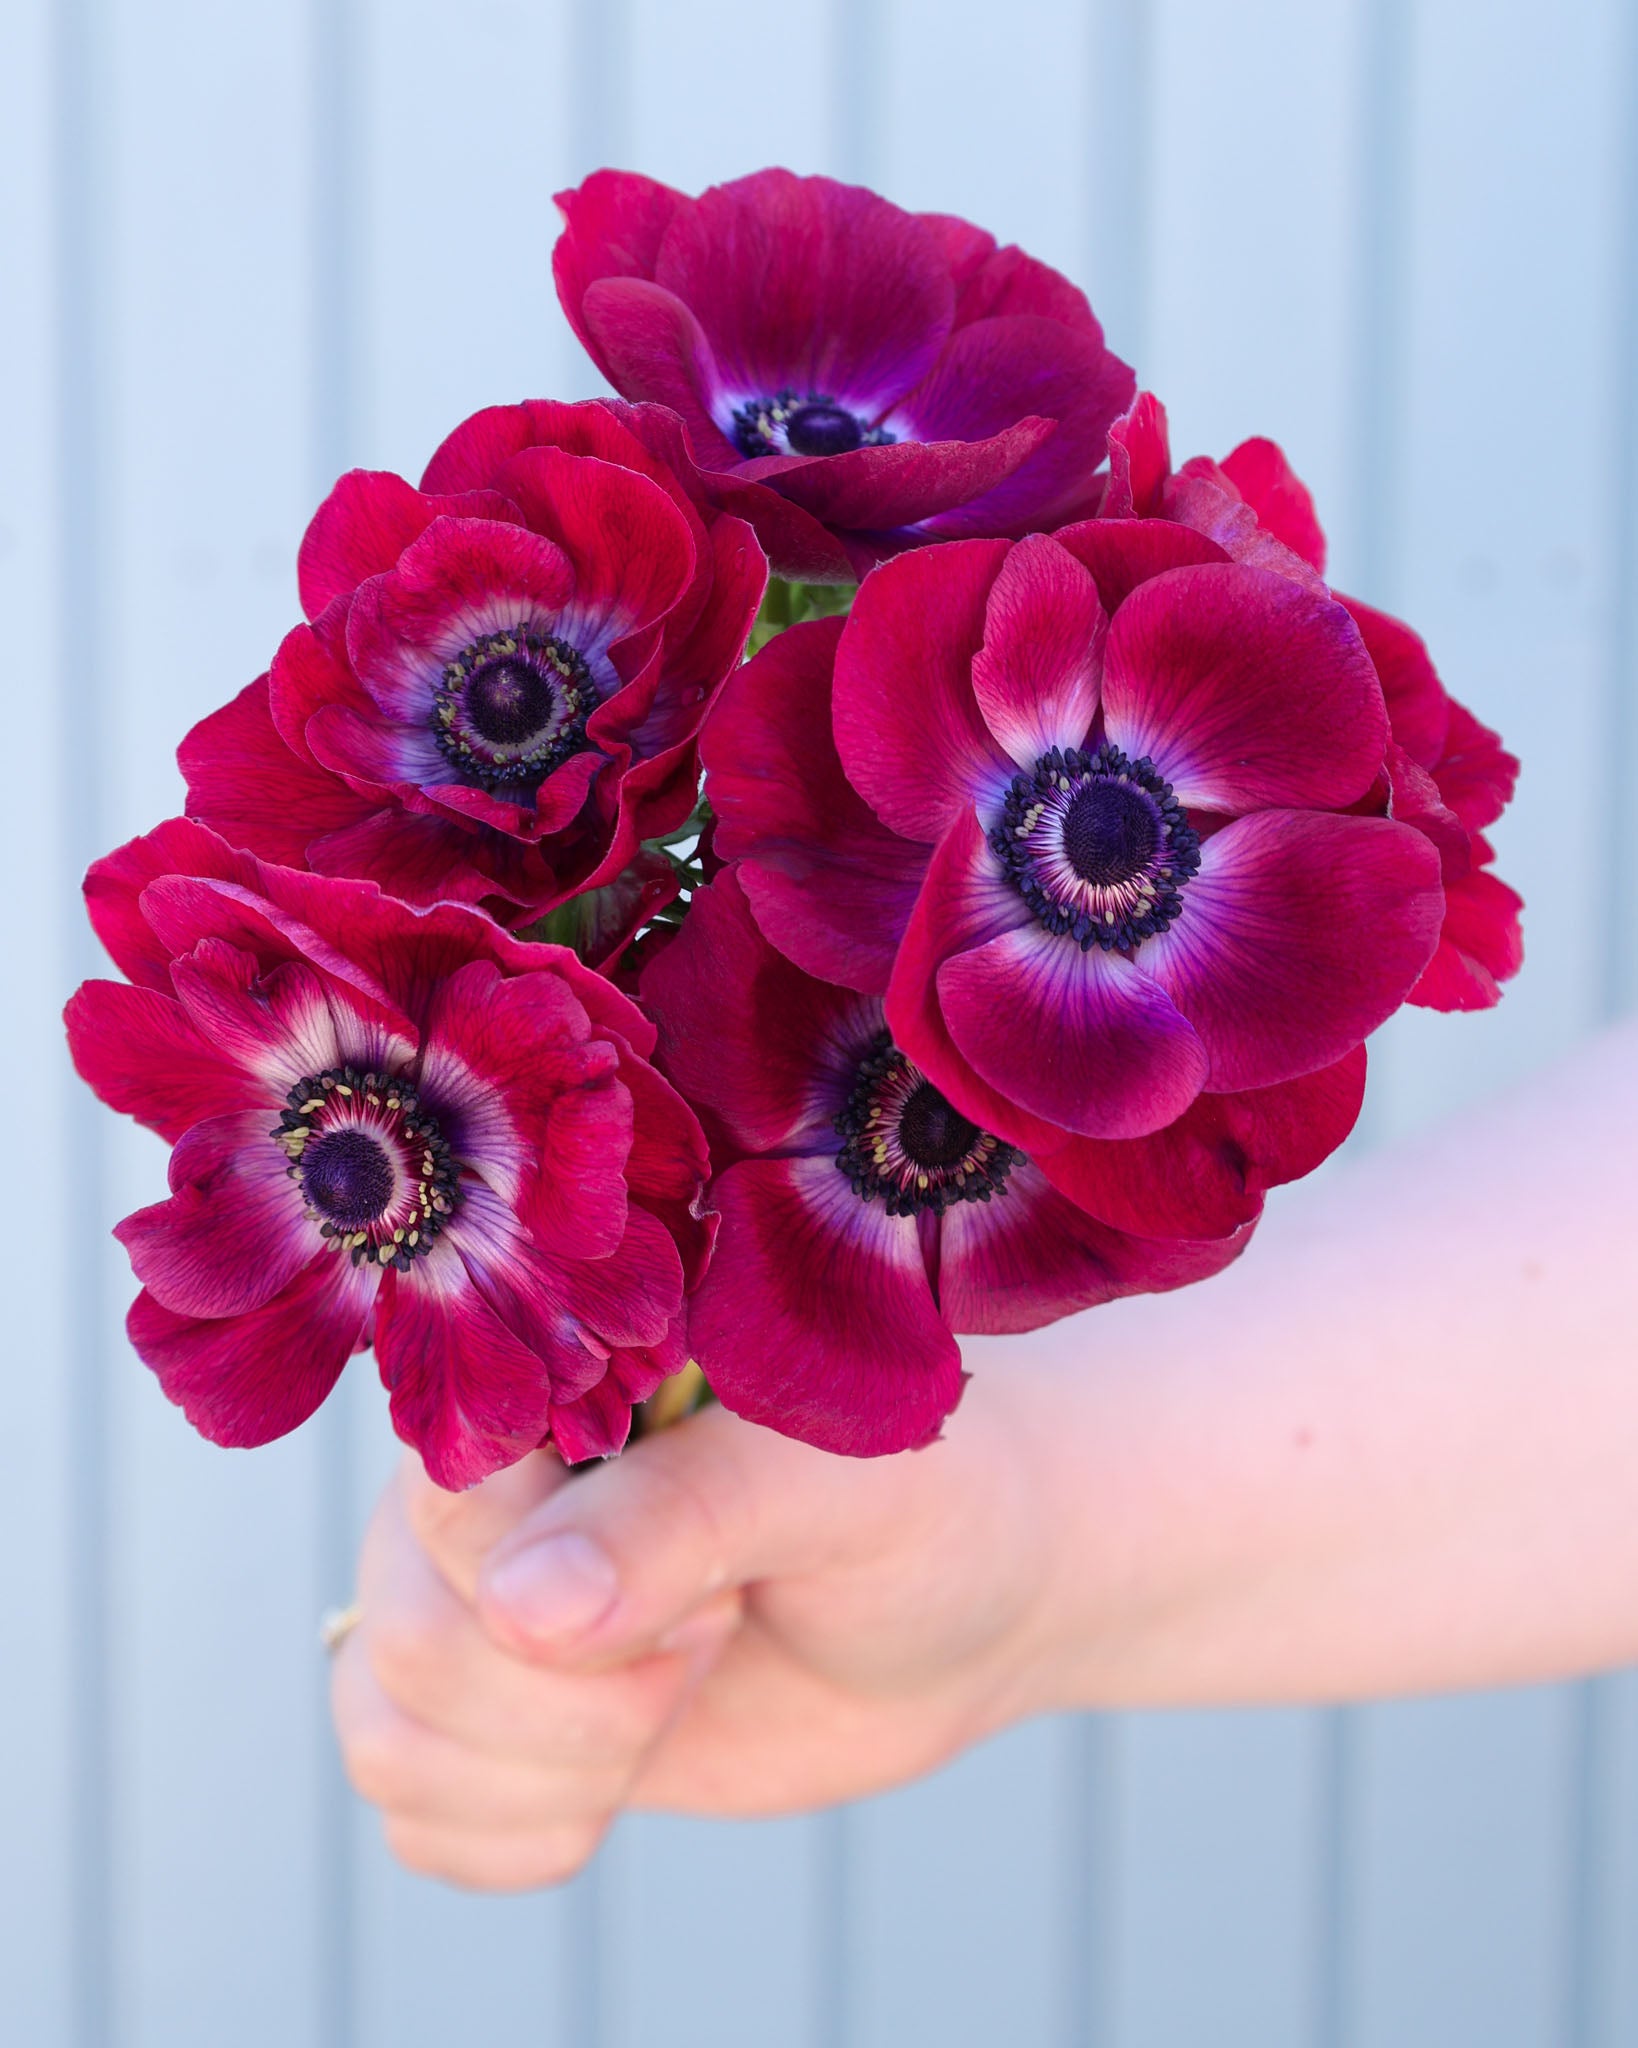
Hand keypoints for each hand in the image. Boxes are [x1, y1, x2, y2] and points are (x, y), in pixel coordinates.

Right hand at [331, 1371, 1064, 1890]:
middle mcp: (484, 1495)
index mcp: (548, 1387)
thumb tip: (520, 1604)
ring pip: (387, 1735)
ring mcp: (483, 1609)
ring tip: (683, 1689)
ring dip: (553, 1767)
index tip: (710, 1587)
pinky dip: (520, 1832)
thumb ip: (685, 1515)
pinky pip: (416, 1817)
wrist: (981, 1591)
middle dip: (582, 1690)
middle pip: (406, 1635)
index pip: (441, 1496)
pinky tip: (629, 1775)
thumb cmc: (929, 1494)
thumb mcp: (840, 1477)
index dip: (556, 1574)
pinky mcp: (503, 1721)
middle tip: (722, 1624)